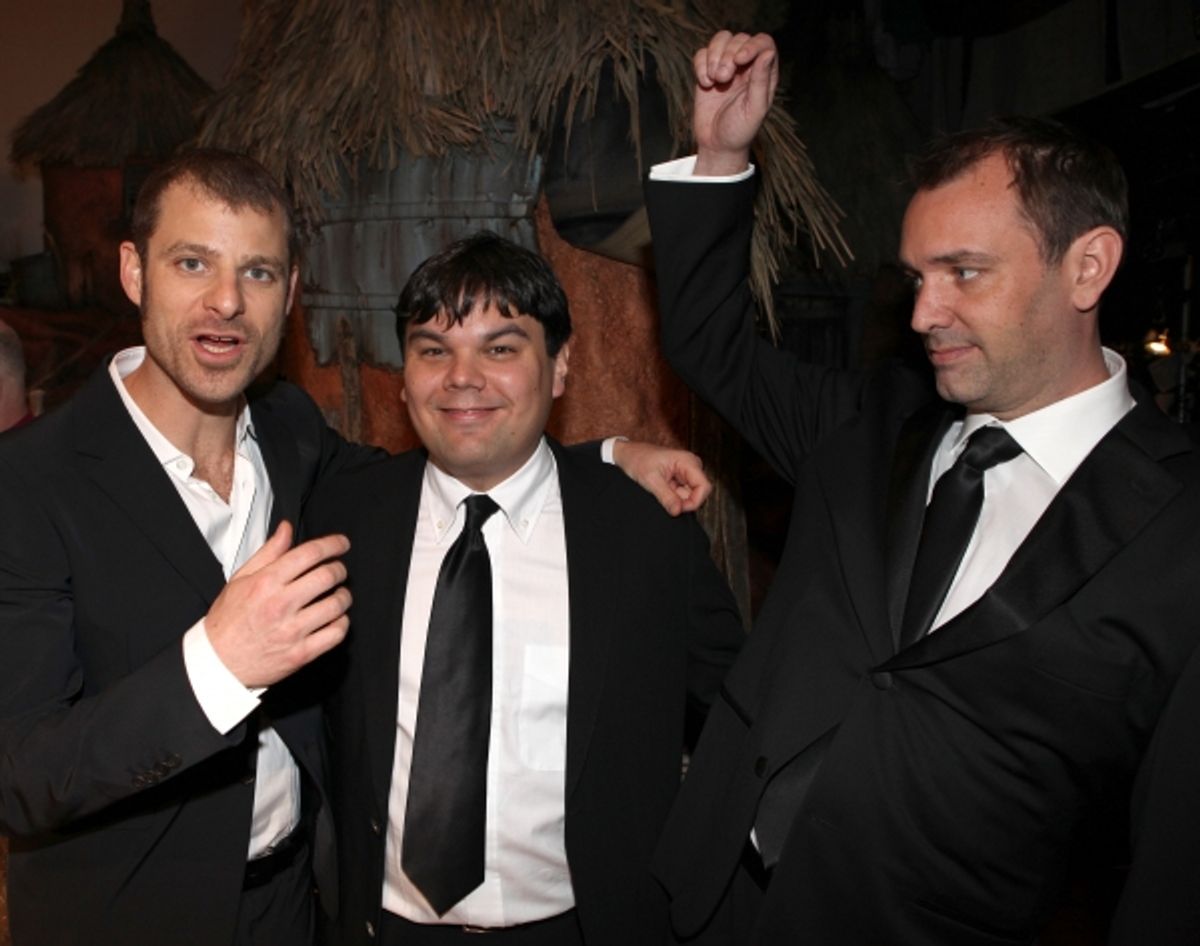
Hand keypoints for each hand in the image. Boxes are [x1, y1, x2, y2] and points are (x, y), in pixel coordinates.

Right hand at [205, 521, 350, 687]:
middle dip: (339, 569)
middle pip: (328, 576)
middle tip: (338, 570)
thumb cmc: (229, 619)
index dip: (332, 544)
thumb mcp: (241, 579)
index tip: (342, 543)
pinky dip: (342, 622)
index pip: (309, 554)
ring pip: (337, 604)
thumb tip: (286, 528)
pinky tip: (335, 618)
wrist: (218, 662)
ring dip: (344, 595)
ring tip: (338, 594)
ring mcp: (292, 631)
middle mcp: (280, 604)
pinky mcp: (301, 653)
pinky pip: (336, 633)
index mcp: (266, 583)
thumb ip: (268, 552)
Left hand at [612, 440, 711, 514]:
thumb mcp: (650, 480)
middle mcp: (691, 466)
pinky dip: (673, 498)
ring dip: (677, 500)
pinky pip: (683, 494)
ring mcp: (687, 472)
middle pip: (699, 492)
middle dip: (684, 502)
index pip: (704, 487)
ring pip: (691, 495)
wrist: (628, 454)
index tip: (678, 509)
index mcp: (688, 461)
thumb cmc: (638, 460)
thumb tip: (678, 511)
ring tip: (660, 492)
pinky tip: (662, 492)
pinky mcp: (681, 478)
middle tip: (666, 502)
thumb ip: (666, 496)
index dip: (694, 501)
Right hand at [693, 31, 778, 175]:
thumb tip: (767, 53)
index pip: (763, 43)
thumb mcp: (755, 109)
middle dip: (728, 54)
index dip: (752, 44)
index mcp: (764, 73)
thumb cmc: (740, 131)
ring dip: (714, 56)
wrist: (717, 145)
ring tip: (714, 80)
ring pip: (721, 40)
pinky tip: (705, 84)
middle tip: (724, 78)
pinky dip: (700, 65)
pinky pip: (701, 54)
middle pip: (739, 39)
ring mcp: (726, 67)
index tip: (740, 59)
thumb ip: (762, 80)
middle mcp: (746, 67)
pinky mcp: (707, 72)